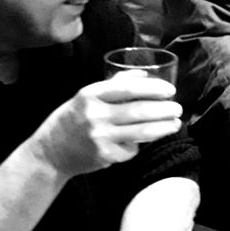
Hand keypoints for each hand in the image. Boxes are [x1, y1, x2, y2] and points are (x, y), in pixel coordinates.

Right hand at [28, 75, 181, 177]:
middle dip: (164, 109)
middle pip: (139, 111)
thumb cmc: (74, 118)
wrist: (50, 151)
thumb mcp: (87, 96)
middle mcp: (94, 115)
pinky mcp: (105, 156)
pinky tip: (144, 141)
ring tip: (176, 124)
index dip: (153, 88)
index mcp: (90, 94)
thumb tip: (144, 75)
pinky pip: (132, 148)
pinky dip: (140, 144)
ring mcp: (100, 137)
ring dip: (163, 128)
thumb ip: (115, 84)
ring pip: (141, 132)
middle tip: (178, 108)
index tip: (170, 90)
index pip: (127, 88)